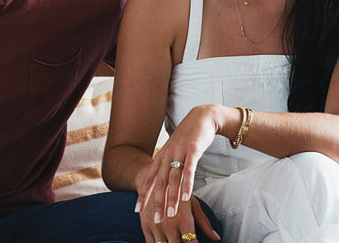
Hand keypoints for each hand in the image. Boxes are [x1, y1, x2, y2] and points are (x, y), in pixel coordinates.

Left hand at [135, 104, 223, 229]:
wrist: (202, 117)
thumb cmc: (188, 138)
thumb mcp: (174, 151)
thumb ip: (168, 166)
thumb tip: (163, 184)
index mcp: (161, 157)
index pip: (149, 178)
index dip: (142, 194)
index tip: (137, 210)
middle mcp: (167, 155)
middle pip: (159, 183)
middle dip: (157, 202)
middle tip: (155, 220)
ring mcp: (179, 152)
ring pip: (173, 179)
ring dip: (172, 198)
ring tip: (171, 215)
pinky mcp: (193, 150)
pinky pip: (189, 170)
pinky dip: (187, 184)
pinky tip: (186, 197)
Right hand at [139, 193, 219, 242]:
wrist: (151, 179)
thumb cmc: (175, 191)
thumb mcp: (192, 204)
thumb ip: (204, 222)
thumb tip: (216, 237)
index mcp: (183, 220)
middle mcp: (169, 225)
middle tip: (186, 242)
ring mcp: (156, 227)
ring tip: (176, 241)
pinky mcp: (145, 227)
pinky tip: (164, 242)